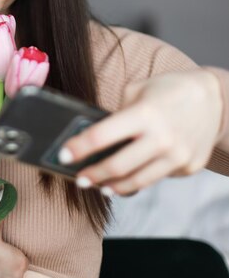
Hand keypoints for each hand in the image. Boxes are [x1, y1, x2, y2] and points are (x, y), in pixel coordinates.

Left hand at [60, 69, 222, 195]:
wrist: (215, 101)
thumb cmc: (170, 90)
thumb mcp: (139, 91)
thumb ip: (118, 114)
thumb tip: (94, 137)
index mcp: (145, 114)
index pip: (103, 135)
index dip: (80, 147)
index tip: (63, 154)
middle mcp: (162, 138)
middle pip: (117, 167)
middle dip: (92, 175)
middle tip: (79, 178)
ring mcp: (177, 157)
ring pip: (136, 182)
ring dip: (112, 186)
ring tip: (99, 185)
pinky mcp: (187, 168)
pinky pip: (155, 179)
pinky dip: (138, 180)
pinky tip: (126, 179)